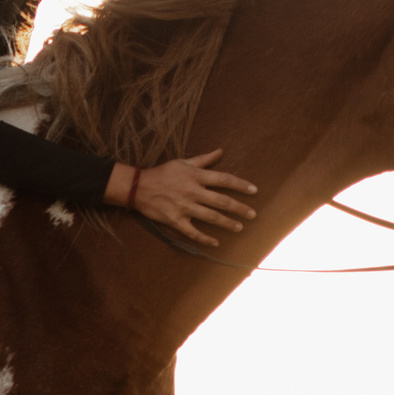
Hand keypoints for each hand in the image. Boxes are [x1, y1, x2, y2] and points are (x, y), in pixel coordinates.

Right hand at [108, 149, 258, 245]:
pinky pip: (192, 232)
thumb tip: (220, 151)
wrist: (138, 187)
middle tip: (253, 214)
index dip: (240, 185)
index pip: (224, 180)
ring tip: (240, 228)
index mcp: (196, 176)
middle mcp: (193, 192)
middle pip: (221, 201)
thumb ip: (203, 159)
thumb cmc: (162, 173)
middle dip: (239, 208)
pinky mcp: (175, 220)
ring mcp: (184, 207)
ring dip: (227, 223)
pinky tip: (216, 243)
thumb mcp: (182, 162)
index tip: (254, 190)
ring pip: (211, 217)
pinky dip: (205, 238)